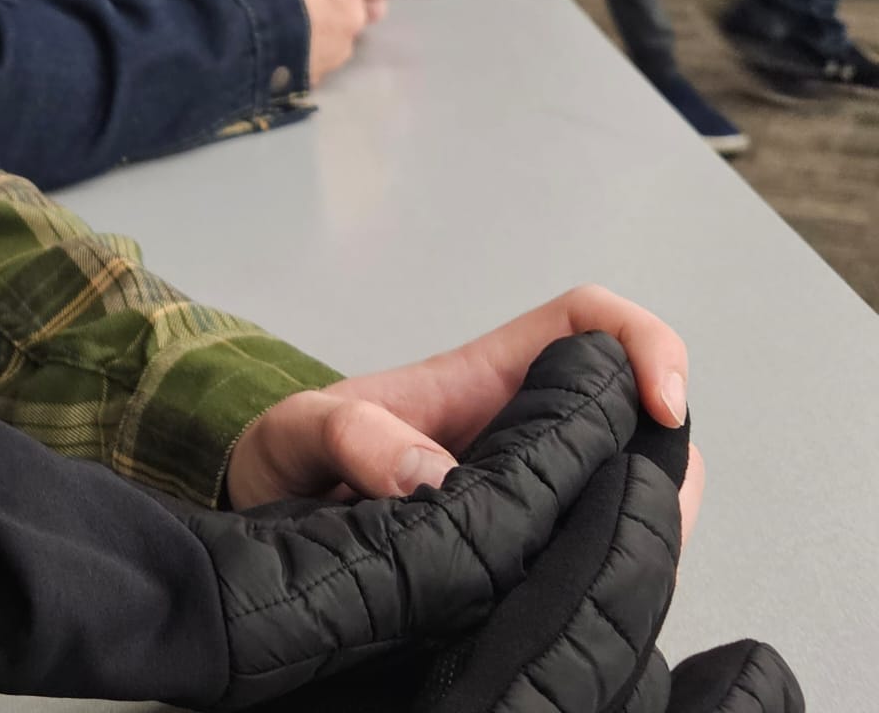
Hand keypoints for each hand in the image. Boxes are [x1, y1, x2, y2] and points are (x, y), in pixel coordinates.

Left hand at [225, 284, 704, 546]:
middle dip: (666, 458)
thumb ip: (348, 432)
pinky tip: (593, 606)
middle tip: (653, 522)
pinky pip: (594, 558)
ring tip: (622, 570)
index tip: (660, 405)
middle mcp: (519, 434)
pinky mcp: (523, 558)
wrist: (264, 537)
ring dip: (650, 526)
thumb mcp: (295, 431)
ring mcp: (527, 496)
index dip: (640, 342)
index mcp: (478, 382)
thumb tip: (429, 475)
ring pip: (627, 494)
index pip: (586, 323)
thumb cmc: (285, 463)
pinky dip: (616, 577)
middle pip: (632, 418)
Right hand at [226, 0, 402, 84]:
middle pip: (372, 3)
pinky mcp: (322, 73)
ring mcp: (338, 48)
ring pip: (350, 30)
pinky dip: (317, 44)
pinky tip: (288, 37)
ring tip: (301, 13)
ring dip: (336, 20)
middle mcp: (351, 14)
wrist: (222, 37)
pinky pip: (329, 54)